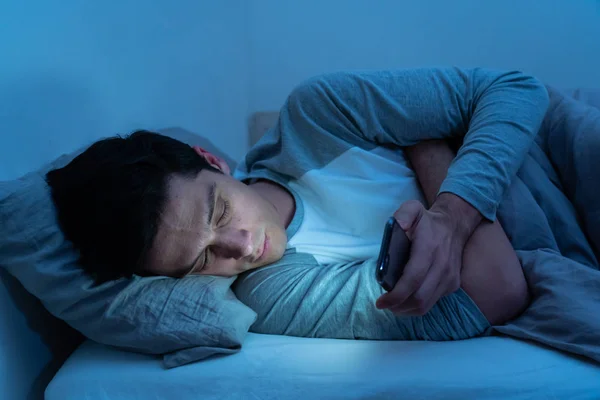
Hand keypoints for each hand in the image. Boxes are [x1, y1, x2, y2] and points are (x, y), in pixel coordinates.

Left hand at [375, 194, 480, 315]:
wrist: (455, 225)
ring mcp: (449, 277)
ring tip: (393, 306)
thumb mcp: (413, 208)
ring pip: (426, 305)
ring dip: (407, 310)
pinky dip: (418, 305)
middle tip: (384, 304)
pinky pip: (433, 301)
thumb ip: (403, 215)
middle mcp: (442, 266)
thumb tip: (396, 226)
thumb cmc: (427, 221)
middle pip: (419, 298)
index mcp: (429, 248)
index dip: (395, 295)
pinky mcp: (452, 284)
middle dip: (398, 306)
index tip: (380, 302)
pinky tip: (407, 299)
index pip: (412, 279)